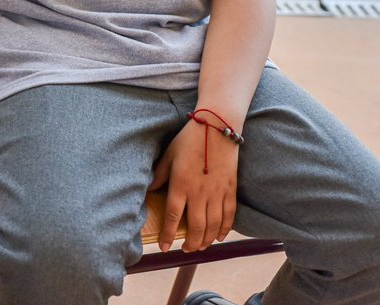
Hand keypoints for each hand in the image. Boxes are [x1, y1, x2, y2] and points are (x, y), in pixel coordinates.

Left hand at [150, 119, 238, 251]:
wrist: (217, 128)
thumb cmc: (188, 140)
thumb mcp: (168, 155)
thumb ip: (159, 175)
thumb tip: (149, 190)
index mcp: (181, 185)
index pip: (172, 216)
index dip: (168, 235)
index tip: (165, 247)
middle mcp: (199, 193)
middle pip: (195, 227)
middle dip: (190, 243)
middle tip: (185, 250)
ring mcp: (217, 193)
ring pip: (213, 225)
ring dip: (206, 240)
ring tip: (200, 247)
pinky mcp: (230, 190)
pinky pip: (229, 215)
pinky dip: (224, 229)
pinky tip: (218, 236)